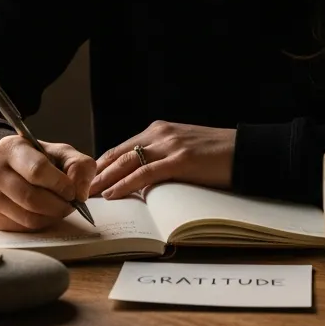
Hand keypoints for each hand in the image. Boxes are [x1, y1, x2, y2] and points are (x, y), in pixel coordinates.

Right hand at [0, 134, 96, 232]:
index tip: (73, 191)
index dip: (60, 184)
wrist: (12, 168)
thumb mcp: (62, 153)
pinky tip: (45, 212)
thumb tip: (80, 192)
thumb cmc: (39, 160)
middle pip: (31, 198)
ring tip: (60, 207)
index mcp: (10, 148)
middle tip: (71, 204)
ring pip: (28, 217)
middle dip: (58, 205)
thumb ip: (79, 167)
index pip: (37, 170)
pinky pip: (23, 227)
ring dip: (52, 216)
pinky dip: (41, 223)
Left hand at [90, 121, 235, 199]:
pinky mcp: (180, 159)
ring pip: (126, 162)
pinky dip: (125, 184)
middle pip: (118, 154)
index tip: (87, 181)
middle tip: (77, 190)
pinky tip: (113, 194)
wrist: (247, 151)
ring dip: (104, 180)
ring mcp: (170, 145)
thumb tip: (140, 182)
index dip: (102, 166)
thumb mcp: (184, 151)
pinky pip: (145, 173)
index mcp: (159, 130)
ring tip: (88, 195)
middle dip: (96, 174)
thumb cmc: (217, 156)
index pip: (121, 148)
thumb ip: (162, 159)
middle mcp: (160, 133)